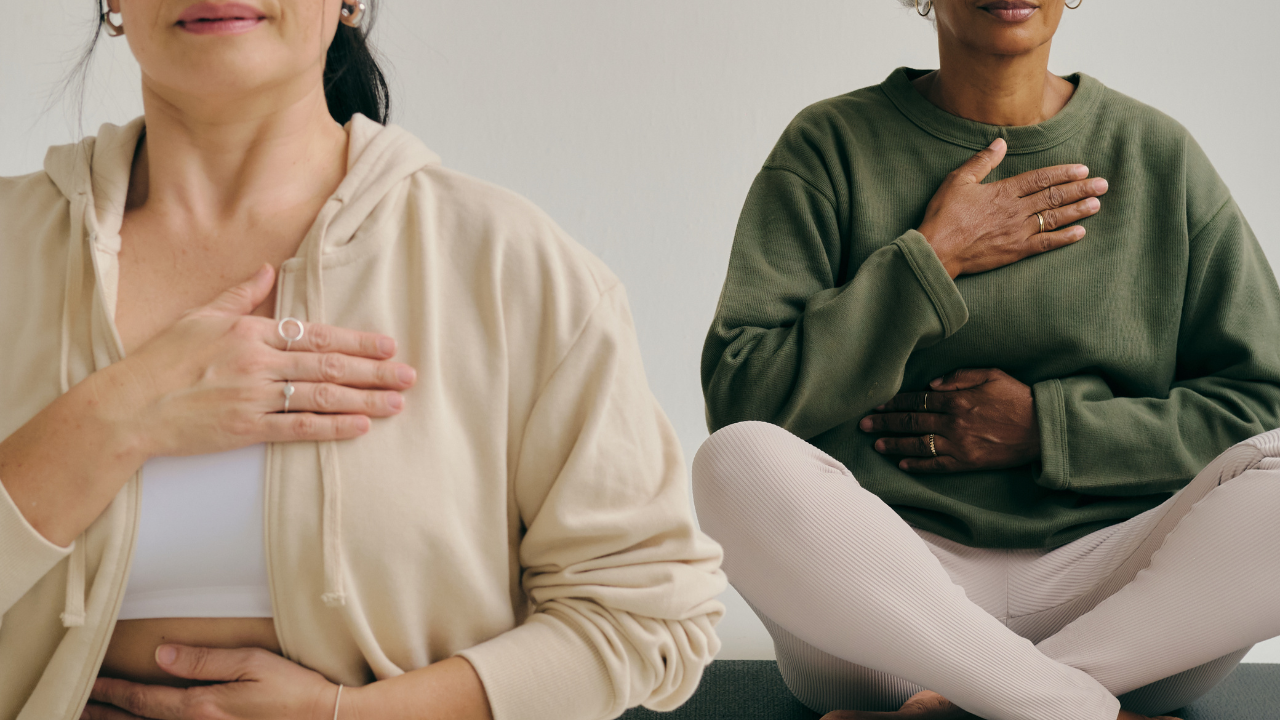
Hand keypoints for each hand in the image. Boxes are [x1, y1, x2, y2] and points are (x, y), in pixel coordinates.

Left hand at [84, 645, 338, 719]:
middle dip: (107, 715)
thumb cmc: (293, 689)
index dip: (115, 692)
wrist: (323, 719)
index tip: (89, 686)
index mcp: (203, 707)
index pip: (147, 700)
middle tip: (77, 708)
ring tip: (100, 718)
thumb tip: (161, 656)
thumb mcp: (252, 662)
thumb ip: (204, 660)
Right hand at [102, 264, 416, 458]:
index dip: (357, 341)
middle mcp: (258, 363)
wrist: (131, 406)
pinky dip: (332, 427)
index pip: (316, 334)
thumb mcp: (201, 317)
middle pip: (328, 365)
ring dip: (364, 400)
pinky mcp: (247, 429)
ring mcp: (254, 397)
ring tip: (396, 404)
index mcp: (251, 332)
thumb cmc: (163, 359)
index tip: (388, 346)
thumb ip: (240, 295)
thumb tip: (267, 270)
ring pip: (321, 396)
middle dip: (374, 371)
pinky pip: (299, 428)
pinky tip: (360, 426)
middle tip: (409, 375)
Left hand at [859, 368, 1039, 472]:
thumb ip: (960, 376)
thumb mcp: (991, 374)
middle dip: (885, 423)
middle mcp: (953, 422)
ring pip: (918, 444)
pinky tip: (902, 464)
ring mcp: (959, 444)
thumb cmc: (1018, 397)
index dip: (894, 403)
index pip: (916, 400)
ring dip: (894, 445)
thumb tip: (932, 384)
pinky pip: (937, 466)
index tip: (876, 405)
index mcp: (957, 399)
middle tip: (863, 425)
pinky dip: (918, 465)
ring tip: (876, 444)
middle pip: (911, 421)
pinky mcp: (968, 462)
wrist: (1043, 427)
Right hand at [917, 137, 1108, 278]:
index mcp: (1004, 191)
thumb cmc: (944, 215)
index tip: (1083, 169)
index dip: (1063, 173)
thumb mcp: (958, 180)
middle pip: (1054, 197)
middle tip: (1102, 185)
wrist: (938, 250)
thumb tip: (1001, 142)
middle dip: (1080, 189)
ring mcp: (1018, 232)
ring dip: (1078, 210)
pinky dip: (1064, 238)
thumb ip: (982, 161)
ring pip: (1055, 218)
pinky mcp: (1015, 251)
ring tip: (1097, 203)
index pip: (1041, 178)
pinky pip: (1046, 243)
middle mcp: (1016, 210)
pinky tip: (1080, 233)